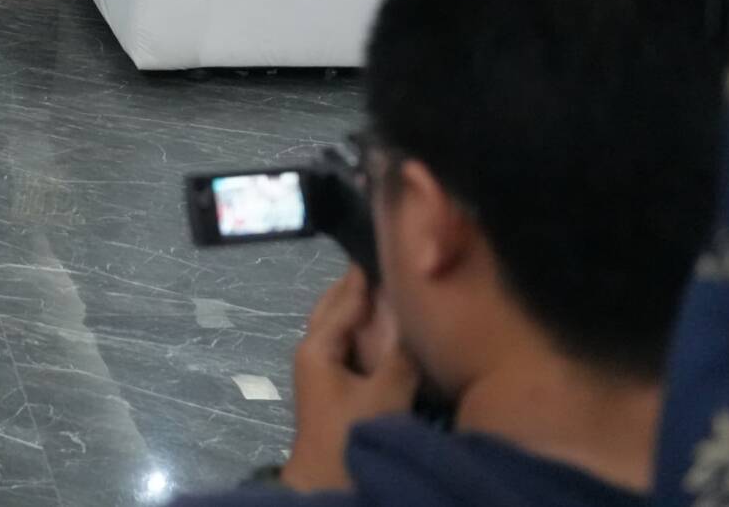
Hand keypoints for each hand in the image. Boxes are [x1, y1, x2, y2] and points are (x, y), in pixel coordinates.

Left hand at [277, 267, 422, 490]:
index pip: (344, 298)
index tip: (385, 246)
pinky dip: (370, 337)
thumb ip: (400, 354)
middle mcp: (314, 352)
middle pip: (338, 310)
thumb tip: (414, 315)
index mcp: (316, 346)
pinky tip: (393, 338)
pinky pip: (353, 350)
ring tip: (399, 294)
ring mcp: (323, 372)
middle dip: (363, 289)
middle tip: (395, 266)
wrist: (325, 484)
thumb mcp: (384, 394)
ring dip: (368, 314)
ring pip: (346, 331)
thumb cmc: (350, 435)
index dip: (365, 274)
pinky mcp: (336, 391)